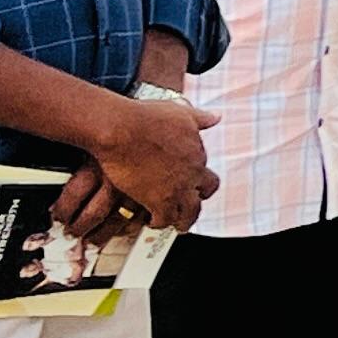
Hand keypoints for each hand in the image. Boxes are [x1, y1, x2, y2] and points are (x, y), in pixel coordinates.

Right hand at [85, 92, 218, 234]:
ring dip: (182, 220)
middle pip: (204, 194)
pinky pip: (164, 220)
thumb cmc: (145, 117)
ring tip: (177, 225)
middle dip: (196, 201)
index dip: (200, 180)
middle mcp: (192, 173)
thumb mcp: (179, 112)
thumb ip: (199, 118)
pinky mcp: (157, 200)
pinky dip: (159, 223)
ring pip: (188, 213)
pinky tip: (151, 222)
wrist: (121, 129)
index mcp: (197, 153)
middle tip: (189, 208)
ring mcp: (177, 188)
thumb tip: (216, 117)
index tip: (193, 184)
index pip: (207, 172)